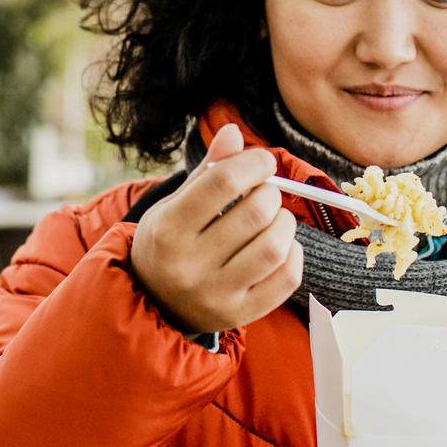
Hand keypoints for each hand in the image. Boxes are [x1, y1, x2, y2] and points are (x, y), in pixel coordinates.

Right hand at [128, 122, 303, 335]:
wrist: (153, 302)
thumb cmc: (169, 243)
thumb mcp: (175, 204)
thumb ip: (208, 170)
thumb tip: (234, 131)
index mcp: (169, 228)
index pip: (224, 181)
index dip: (253, 162)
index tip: (263, 161)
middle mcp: (189, 265)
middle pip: (255, 213)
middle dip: (271, 192)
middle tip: (266, 192)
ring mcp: (214, 294)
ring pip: (274, 247)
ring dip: (285, 222)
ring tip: (276, 217)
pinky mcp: (238, 315)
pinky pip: (285, 280)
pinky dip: (294, 254)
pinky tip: (283, 245)